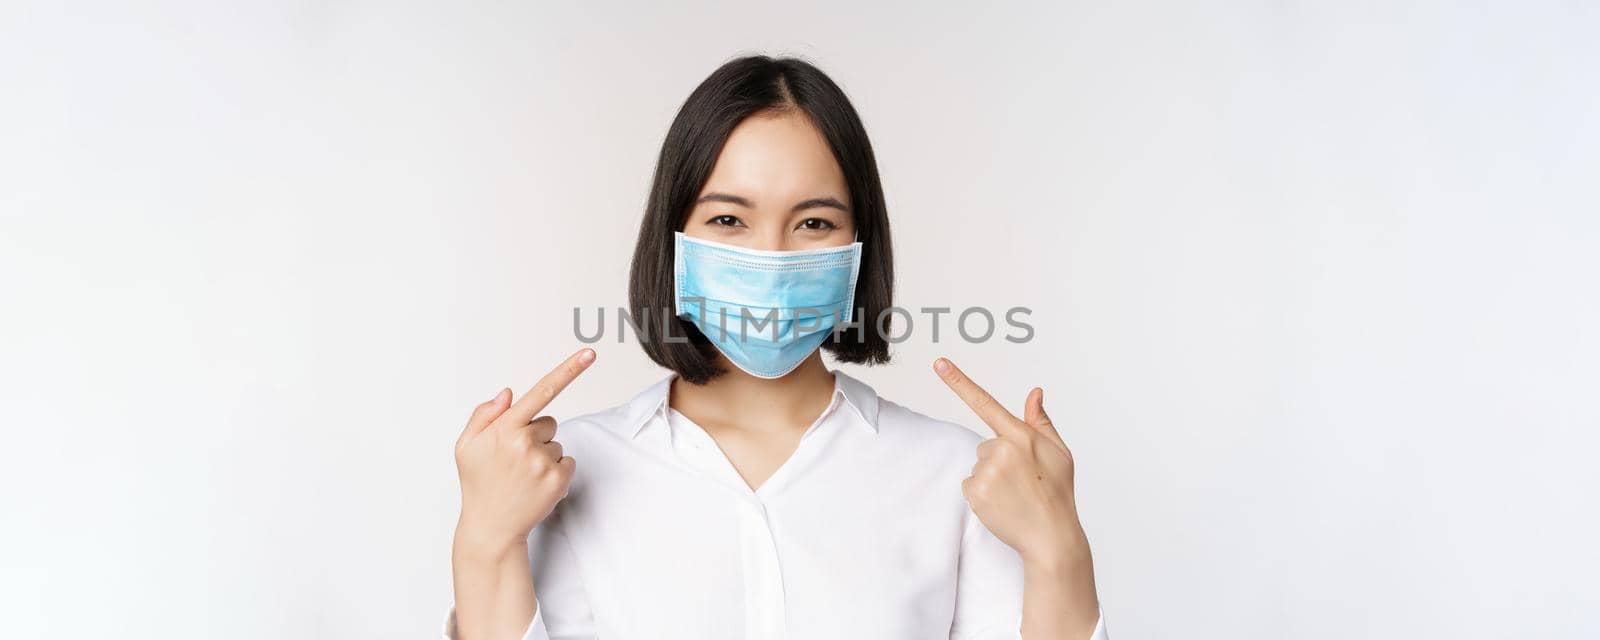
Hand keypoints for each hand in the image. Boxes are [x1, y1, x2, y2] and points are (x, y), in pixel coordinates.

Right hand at [454, 348, 594, 546]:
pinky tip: (536, 485)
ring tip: (522, 476)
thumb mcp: (466, 446)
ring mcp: (543, 462)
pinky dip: (555, 472)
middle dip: (535, 435)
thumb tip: (508, 393)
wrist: (490, 527)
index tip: (590, 353)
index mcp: (504, 428)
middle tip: (514, 460)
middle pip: (548, 422)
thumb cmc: (478, 483)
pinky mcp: (558, 480)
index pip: (541, 391)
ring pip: (557, 444)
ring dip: (544, 456)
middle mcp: (525, 442)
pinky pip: (567, 462)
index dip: (568, 370)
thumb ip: (484, 415)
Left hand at [933, 357, 1087, 567]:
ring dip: (992, 478)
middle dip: (999, 460)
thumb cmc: (1057, 492)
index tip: (939, 363)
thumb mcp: (1059, 452)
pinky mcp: (976, 491)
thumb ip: (1041, 421)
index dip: (959, 381)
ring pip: (979, 466)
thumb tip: (1034, 392)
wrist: (1050, 535)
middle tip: (1022, 480)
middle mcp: (1001, 449)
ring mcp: (987, 471)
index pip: (985, 402)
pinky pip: (970, 484)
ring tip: (1014, 494)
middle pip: (986, 445)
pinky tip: (1002, 503)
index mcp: (1021, 435)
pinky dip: (983, 494)